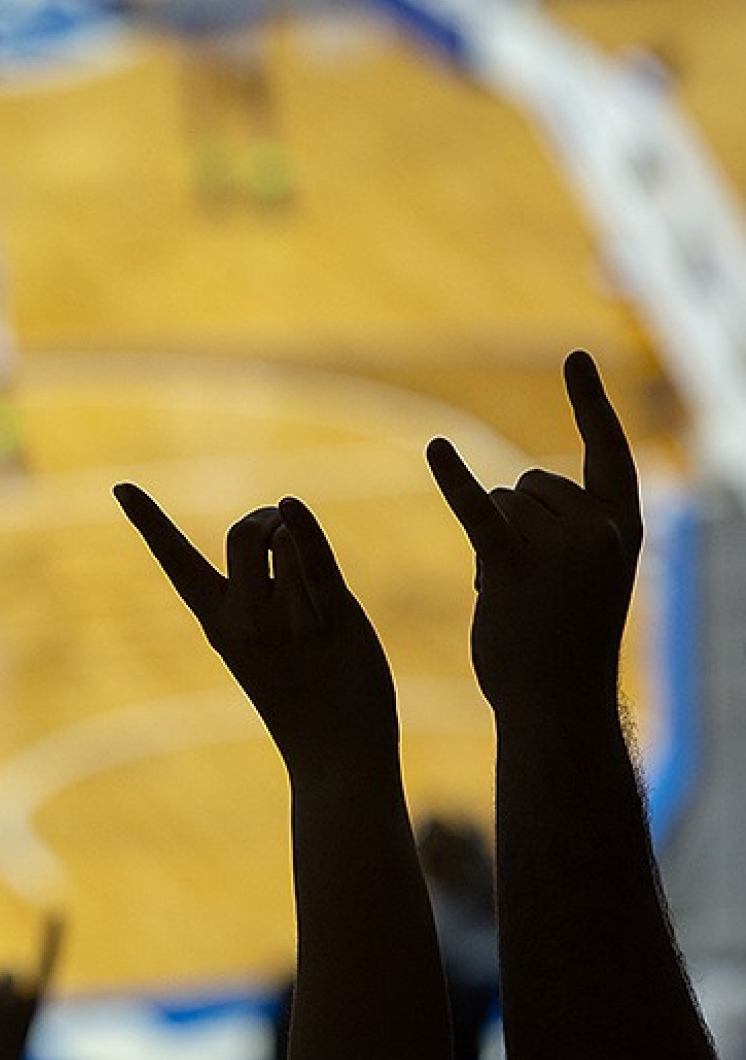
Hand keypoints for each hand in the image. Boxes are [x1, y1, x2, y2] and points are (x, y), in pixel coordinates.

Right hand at [114, 486, 398, 780]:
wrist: (336, 758)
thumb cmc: (302, 696)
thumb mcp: (260, 643)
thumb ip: (258, 589)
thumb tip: (276, 524)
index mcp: (218, 624)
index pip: (175, 561)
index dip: (148, 521)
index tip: (120, 485)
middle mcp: (245, 621)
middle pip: (241, 534)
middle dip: (261, 518)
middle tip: (284, 534)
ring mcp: (288, 623)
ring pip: (285, 543)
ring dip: (299, 535)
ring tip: (315, 575)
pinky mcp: (334, 622)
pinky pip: (314, 561)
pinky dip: (302, 528)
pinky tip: (291, 509)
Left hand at [426, 350, 641, 707]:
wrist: (557, 703)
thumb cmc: (564, 645)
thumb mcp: (584, 576)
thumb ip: (565, 530)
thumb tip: (508, 496)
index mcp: (624, 528)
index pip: (608, 452)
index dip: (590, 404)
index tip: (575, 356)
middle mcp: (599, 529)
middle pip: (531, 483)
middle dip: (515, 523)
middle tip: (531, 585)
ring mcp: (561, 547)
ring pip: (501, 500)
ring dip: (492, 541)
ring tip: (512, 595)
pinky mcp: (515, 565)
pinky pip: (479, 511)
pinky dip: (454, 479)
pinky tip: (436, 449)